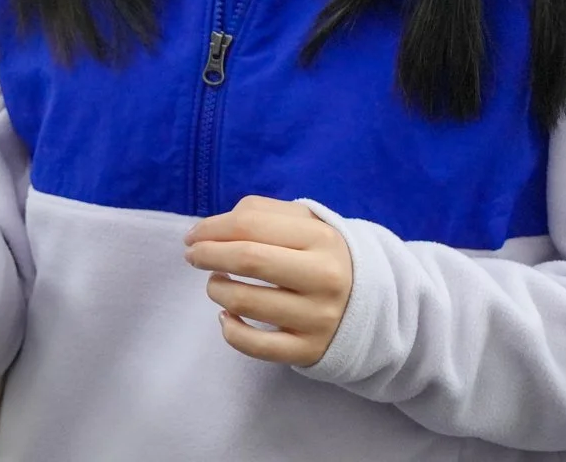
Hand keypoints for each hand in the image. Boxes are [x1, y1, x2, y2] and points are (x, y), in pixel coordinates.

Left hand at [185, 197, 353, 367]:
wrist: (373, 305)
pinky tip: (226, 317)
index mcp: (321, 239)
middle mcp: (324, 278)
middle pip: (248, 260)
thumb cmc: (322, 257)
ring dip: (216, 290)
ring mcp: (317, 318)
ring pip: (245, 302)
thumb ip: (262, 213)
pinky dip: (230, 330)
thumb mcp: (306, 224)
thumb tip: (211, 227)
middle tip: (192, 255)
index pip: (251, 225)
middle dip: (208, 255)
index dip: (212, 228)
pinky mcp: (308, 350)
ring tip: (216, 283)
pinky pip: (255, 346)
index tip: (193, 235)